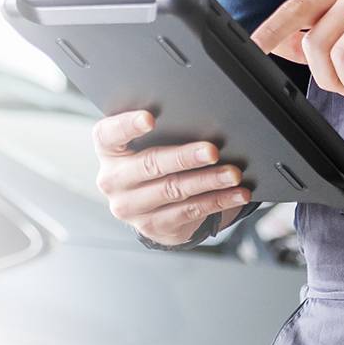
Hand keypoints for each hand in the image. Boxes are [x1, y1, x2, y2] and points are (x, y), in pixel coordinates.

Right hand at [90, 109, 250, 246]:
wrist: (145, 206)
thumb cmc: (149, 161)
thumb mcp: (143, 144)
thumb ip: (159, 132)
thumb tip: (201, 123)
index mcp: (107, 151)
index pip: (108, 134)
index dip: (127, 125)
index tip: (150, 118)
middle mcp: (112, 180)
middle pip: (150, 164)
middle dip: (185, 157)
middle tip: (212, 151)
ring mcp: (130, 207)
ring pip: (174, 190)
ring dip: (208, 181)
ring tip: (233, 174)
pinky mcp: (151, 225)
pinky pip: (189, 211)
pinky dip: (217, 201)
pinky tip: (235, 194)